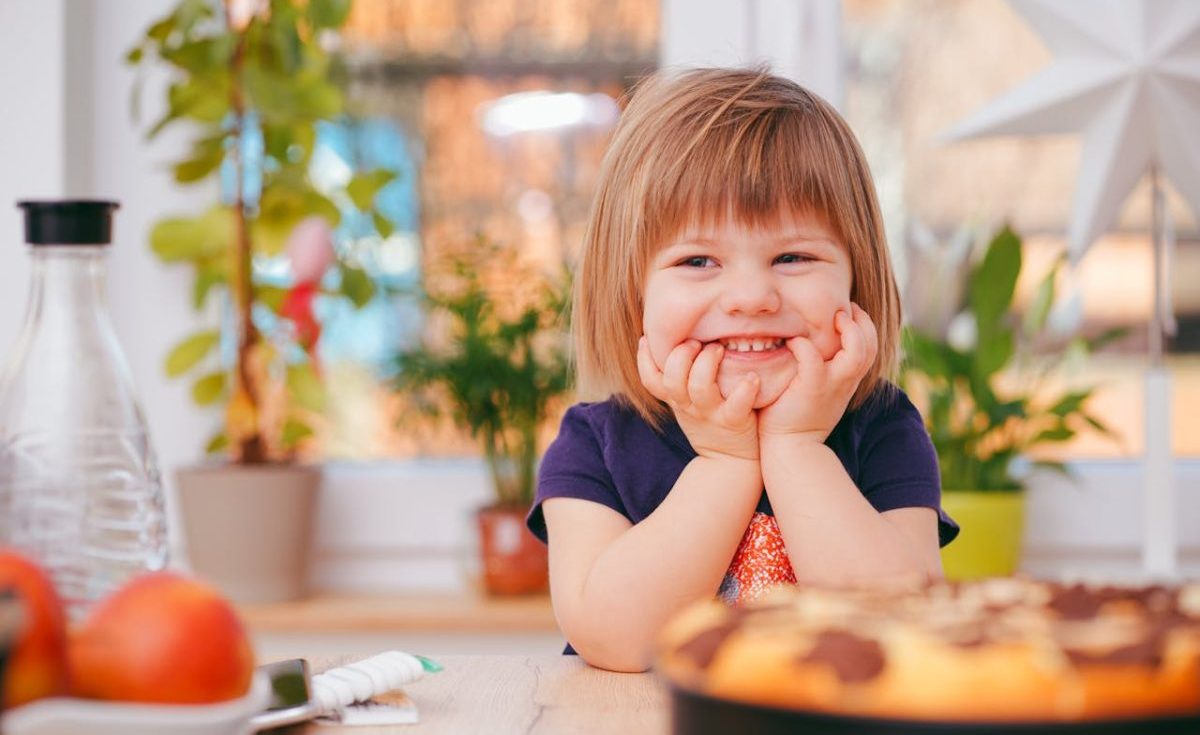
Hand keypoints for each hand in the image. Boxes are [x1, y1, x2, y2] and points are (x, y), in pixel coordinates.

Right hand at [637, 337, 759, 460]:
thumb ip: (679, 378)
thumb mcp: (686, 403)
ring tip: (719, 349)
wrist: (730, 462)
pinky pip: (736, 405)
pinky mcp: (733, 422)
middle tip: (697, 342)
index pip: (650, 380)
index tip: (647, 338)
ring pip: (700, 387)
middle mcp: (688, 406)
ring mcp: (710, 414)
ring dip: (708, 363)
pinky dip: (745, 389)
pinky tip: (752, 377)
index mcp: (676, 399)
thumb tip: (674, 342)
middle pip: (672, 379)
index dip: (643, 359)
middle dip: (681, 355)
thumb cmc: (709, 422)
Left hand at [758, 304, 878, 443]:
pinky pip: (813, 358)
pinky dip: (804, 346)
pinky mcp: (811, 388)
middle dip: (863, 322)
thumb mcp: (818, 391)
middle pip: (871, 345)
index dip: (864, 326)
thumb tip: (811, 345)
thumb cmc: (796, 417)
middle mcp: (845, 381)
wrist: (790, 449)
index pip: (870, 347)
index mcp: (848, 380)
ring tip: (833, 318)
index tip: (849, 312)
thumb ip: (822, 370)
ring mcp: (831, 385)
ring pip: (857, 352)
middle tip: (845, 309)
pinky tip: (793, 342)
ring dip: (848, 330)